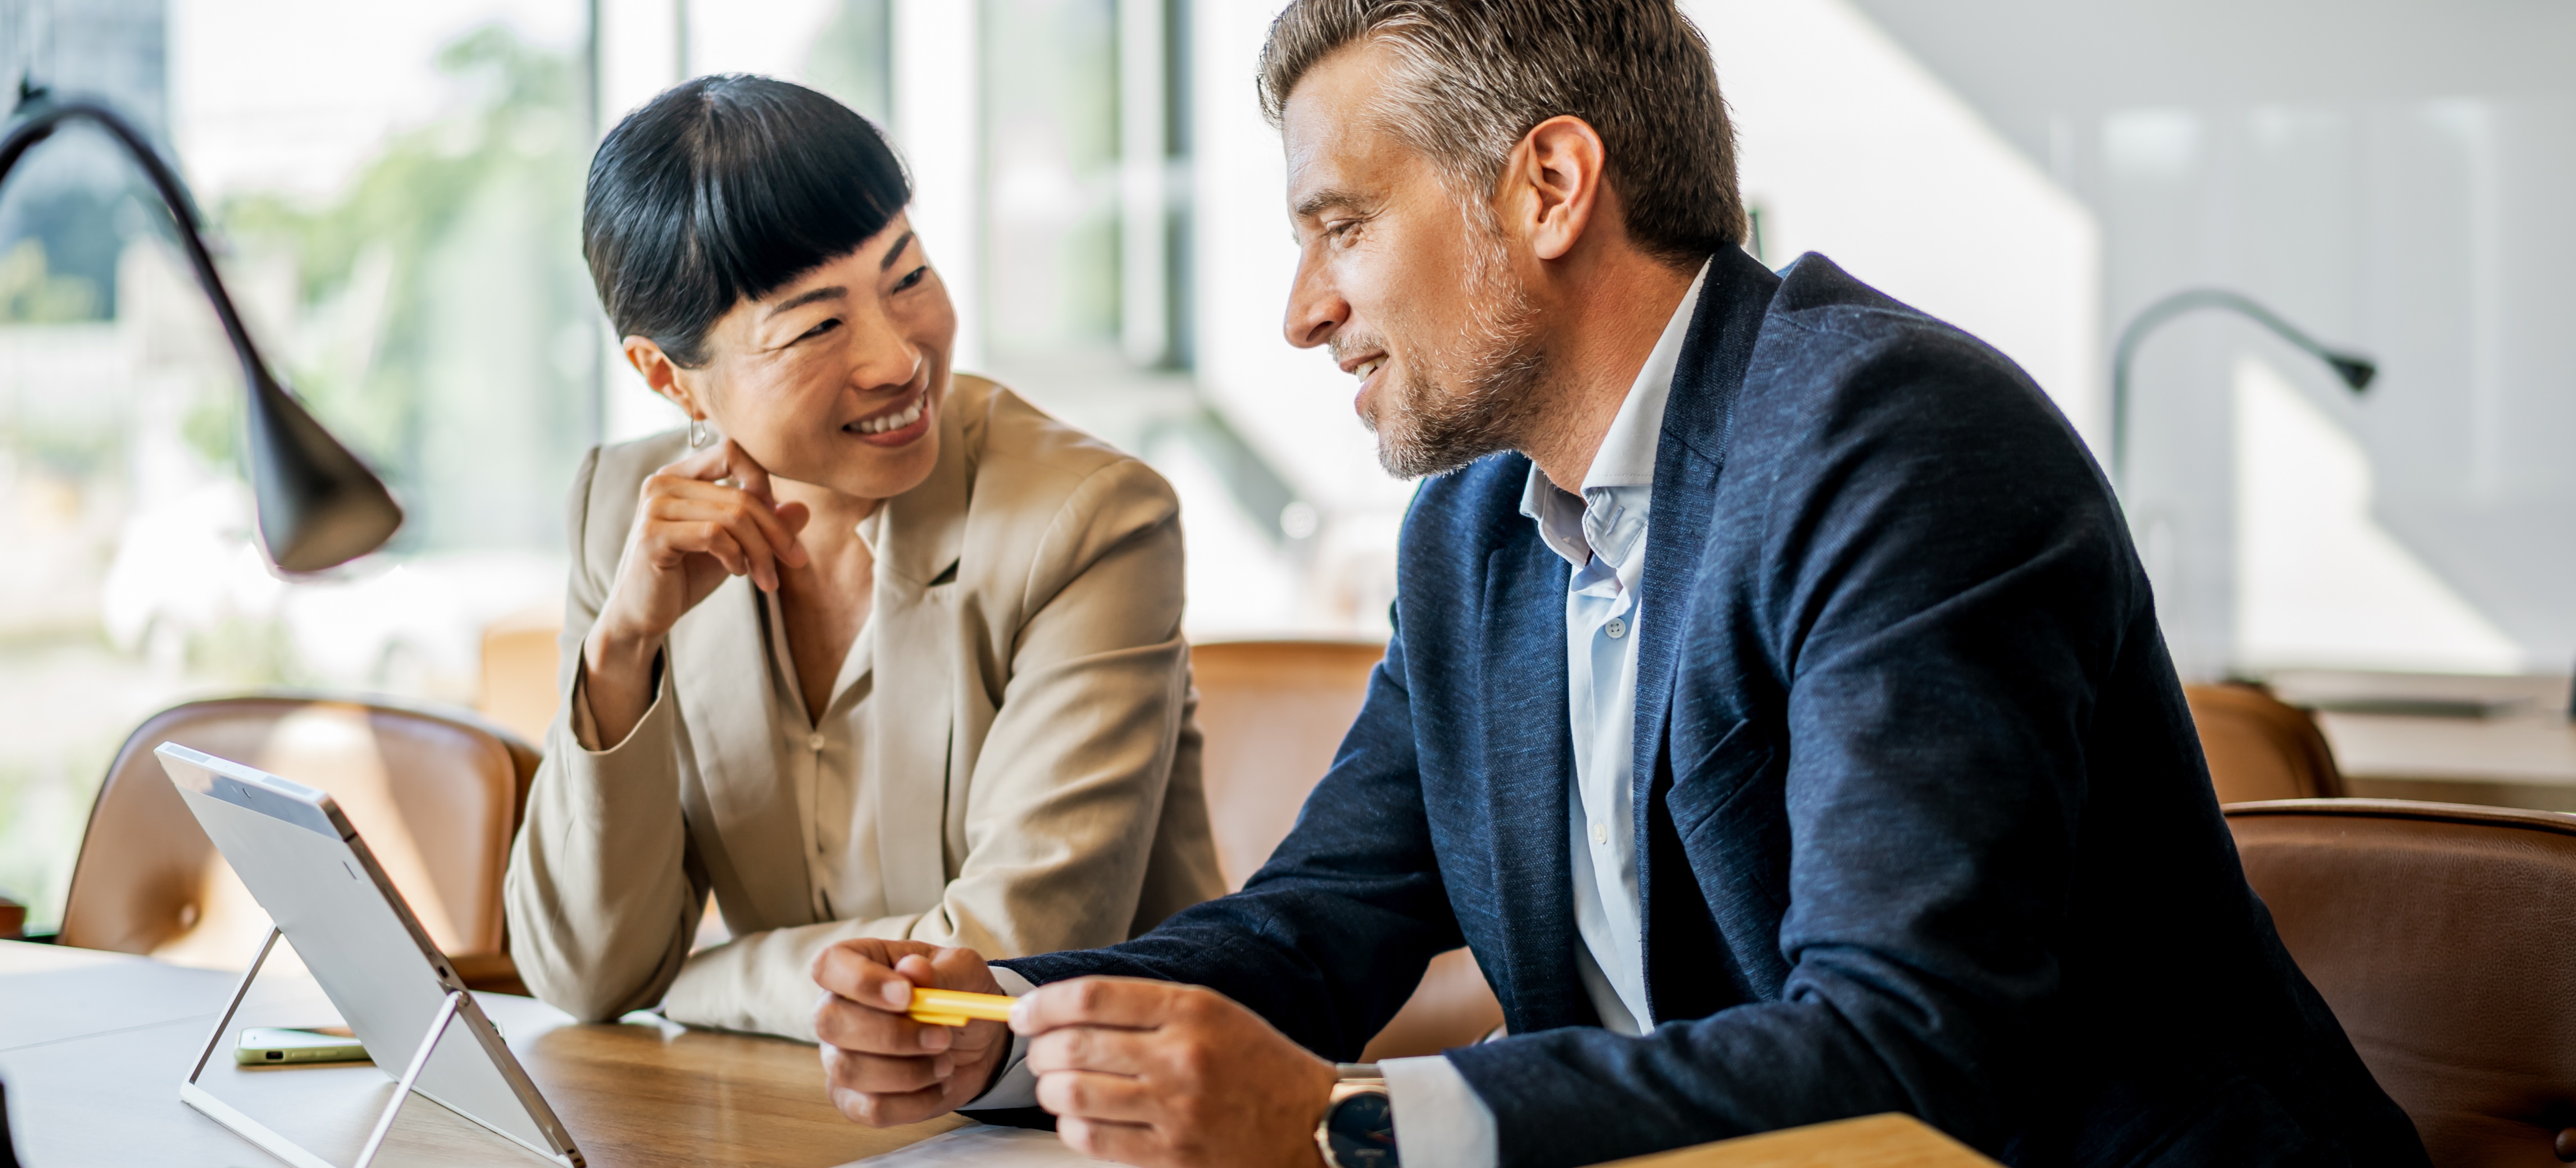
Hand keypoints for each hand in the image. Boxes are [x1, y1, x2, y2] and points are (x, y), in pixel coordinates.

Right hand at [584, 438, 810, 741]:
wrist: (642, 614)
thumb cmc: (686, 575)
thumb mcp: (734, 546)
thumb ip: (764, 525)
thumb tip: (804, 509)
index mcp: (680, 474)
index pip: (733, 452)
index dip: (764, 483)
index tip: (779, 522)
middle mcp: (663, 482)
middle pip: (742, 494)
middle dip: (776, 533)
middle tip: (795, 561)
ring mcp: (655, 506)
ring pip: (734, 516)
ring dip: (761, 551)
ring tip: (766, 577)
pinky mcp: (652, 535)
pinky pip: (714, 535)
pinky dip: (736, 556)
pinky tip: (737, 572)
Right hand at [812, 939, 1012, 1126]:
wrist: (976, 1040)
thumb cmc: (958, 994)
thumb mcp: (963, 971)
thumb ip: (940, 972)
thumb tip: (913, 969)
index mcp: (857, 963)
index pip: (829, 966)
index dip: (861, 982)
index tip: (907, 996)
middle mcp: (837, 1009)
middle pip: (830, 1022)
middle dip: (891, 1035)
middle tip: (941, 1037)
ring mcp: (838, 1056)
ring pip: (849, 1070)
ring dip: (908, 1072)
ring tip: (946, 1062)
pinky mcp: (853, 1097)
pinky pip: (869, 1108)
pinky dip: (913, 1103)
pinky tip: (939, 1086)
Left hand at [1017, 977, 1335, 1167]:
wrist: (1311, 1123)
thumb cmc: (1256, 1063)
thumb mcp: (1212, 1011)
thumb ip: (1145, 1006)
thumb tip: (1066, 1007)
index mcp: (1192, 1010)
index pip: (1092, 998)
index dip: (1043, 1005)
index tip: (1025, 1012)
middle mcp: (1181, 1057)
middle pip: (1072, 1047)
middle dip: (1039, 1050)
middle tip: (1040, 1051)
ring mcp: (1175, 1111)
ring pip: (1072, 1095)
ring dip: (1050, 1089)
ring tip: (1058, 1084)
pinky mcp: (1170, 1156)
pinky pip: (1091, 1138)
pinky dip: (1071, 1125)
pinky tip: (1081, 1116)